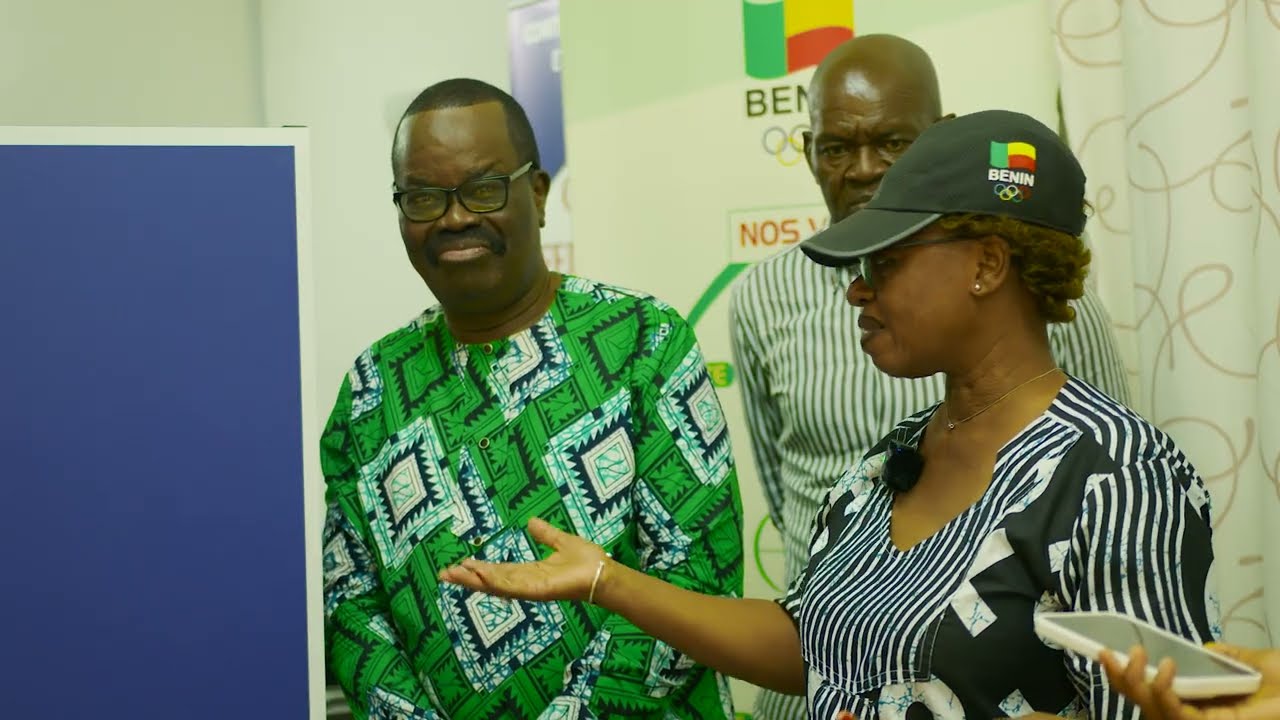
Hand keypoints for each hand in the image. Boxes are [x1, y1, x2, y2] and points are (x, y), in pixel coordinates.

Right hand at [437, 517, 608, 602]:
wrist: (603, 573)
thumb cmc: (587, 561)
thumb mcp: (561, 541)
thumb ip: (545, 533)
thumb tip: (530, 521)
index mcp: (530, 572)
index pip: (499, 571)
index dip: (479, 569)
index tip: (460, 564)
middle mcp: (526, 582)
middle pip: (491, 581)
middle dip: (468, 578)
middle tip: (444, 574)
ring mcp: (530, 588)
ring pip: (495, 585)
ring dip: (474, 580)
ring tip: (452, 575)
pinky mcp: (537, 590)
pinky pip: (512, 586)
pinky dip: (494, 582)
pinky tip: (479, 577)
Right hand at [1099, 643, 1279, 719]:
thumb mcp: (1257, 663)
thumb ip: (1230, 656)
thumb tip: (1204, 649)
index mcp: (1205, 704)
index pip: (1155, 695)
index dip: (1129, 677)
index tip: (1109, 652)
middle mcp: (1196, 715)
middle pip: (1145, 706)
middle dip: (1121, 681)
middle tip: (1106, 652)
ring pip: (1153, 711)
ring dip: (1135, 683)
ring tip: (1133, 653)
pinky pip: (1175, 715)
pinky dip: (1163, 692)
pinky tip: (1164, 667)